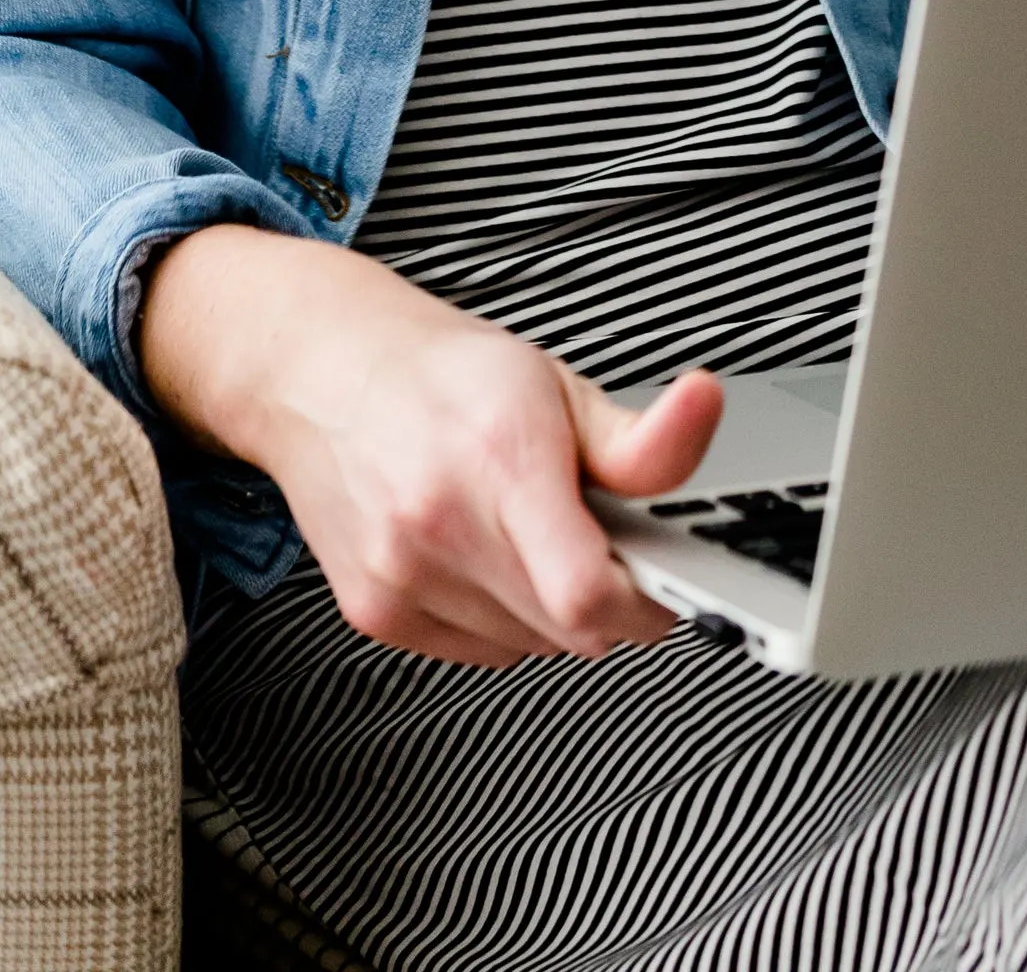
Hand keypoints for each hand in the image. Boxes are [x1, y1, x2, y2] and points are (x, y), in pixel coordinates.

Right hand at [139, 223, 721, 665]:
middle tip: (602, 538)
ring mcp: (401, 578)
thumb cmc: (442, 375)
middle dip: (609, 597)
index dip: (646, 601)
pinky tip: (488, 553)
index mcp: (500, 461)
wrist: (322, 375)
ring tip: (533, 531)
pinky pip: (480, 651)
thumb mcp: (558, 384)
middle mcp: (441, 526)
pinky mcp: (376, 613)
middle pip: (570, 629)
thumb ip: (638, 437)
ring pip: (529, 647)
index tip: (664, 578)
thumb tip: (703, 411)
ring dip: (554, 609)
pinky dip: (505, 618)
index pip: (586, 592)